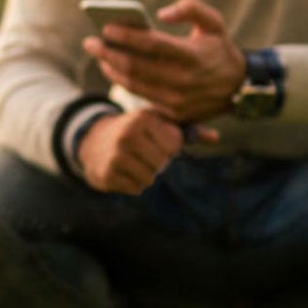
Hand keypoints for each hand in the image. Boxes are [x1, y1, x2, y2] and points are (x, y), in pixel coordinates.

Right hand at [76, 108, 216, 194]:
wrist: (91, 142)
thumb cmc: (135, 131)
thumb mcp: (157, 123)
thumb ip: (187, 130)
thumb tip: (216, 138)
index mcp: (142, 118)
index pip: (174, 145)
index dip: (169, 147)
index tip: (155, 141)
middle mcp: (127, 135)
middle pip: (162, 163)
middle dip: (157, 162)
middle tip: (144, 154)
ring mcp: (115, 156)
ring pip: (149, 178)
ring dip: (146, 174)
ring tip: (134, 163)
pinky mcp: (107, 174)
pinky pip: (136, 189)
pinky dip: (134, 184)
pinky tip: (124, 172)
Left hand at [81, 0, 245, 123]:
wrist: (239, 88)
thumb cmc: (220, 49)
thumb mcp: (214, 23)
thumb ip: (191, 8)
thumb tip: (161, 14)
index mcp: (193, 56)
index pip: (151, 44)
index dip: (125, 36)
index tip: (106, 27)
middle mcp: (183, 81)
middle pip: (134, 66)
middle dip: (107, 53)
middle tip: (90, 42)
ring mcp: (176, 100)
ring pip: (132, 84)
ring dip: (111, 68)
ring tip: (99, 54)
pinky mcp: (172, 113)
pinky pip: (140, 97)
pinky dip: (123, 82)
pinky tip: (113, 69)